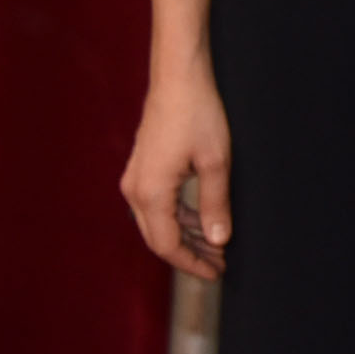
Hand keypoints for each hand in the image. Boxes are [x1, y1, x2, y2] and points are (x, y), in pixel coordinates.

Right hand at [120, 64, 232, 278]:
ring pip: (158, 223)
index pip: (167, 245)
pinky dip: (179, 218)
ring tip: (216, 246)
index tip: (216, 273)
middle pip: (159, 238)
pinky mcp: (142, 170)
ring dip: (186, 236)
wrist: (177, 80)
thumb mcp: (215, 162)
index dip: (191, 263)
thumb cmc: (198, 115)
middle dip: (189, 254)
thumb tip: (218, 240)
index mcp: (150, 194)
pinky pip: (157, 206)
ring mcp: (136, 180)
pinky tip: (201, 221)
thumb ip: (215, 204)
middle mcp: (135, 191)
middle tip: (219, 264)